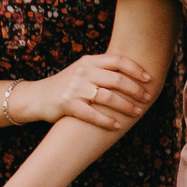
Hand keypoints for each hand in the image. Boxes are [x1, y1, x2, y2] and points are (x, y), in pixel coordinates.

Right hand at [16, 53, 153, 129]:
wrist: (37, 97)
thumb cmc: (67, 85)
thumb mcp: (83, 70)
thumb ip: (103, 69)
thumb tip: (134, 74)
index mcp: (89, 61)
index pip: (118, 61)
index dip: (136, 69)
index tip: (149, 79)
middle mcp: (83, 72)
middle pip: (117, 80)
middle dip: (136, 90)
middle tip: (147, 98)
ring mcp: (75, 88)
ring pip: (108, 97)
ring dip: (126, 106)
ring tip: (137, 112)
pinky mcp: (68, 104)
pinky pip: (92, 115)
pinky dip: (107, 121)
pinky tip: (117, 126)